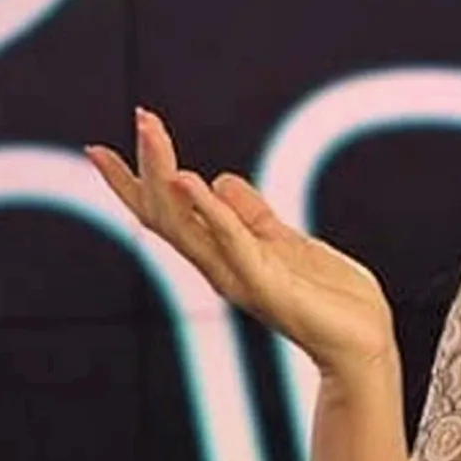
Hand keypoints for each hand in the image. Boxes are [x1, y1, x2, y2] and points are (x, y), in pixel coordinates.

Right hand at [86, 107, 396, 378]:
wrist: (364, 343)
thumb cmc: (331, 298)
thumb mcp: (287, 242)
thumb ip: (252, 215)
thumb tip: (217, 179)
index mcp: (225, 254)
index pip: (166, 213)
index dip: (133, 182)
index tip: (97, 150)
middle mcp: (221, 267)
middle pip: (164, 215)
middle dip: (146, 167)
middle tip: (139, 118)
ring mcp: (238, 277)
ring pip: (185, 223)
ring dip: (166, 173)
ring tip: (150, 133)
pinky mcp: (266, 284)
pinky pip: (230, 241)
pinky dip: (208, 210)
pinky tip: (189, 180)